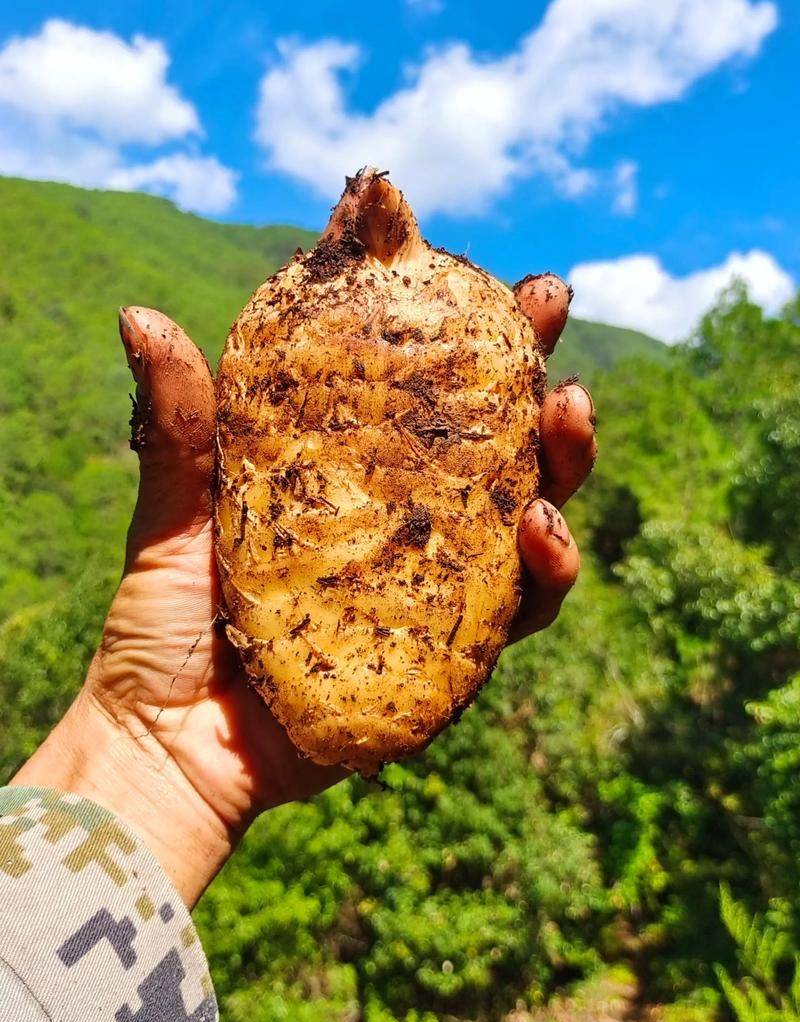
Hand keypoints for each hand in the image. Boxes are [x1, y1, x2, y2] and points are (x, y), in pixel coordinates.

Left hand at [12, 276, 594, 905]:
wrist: (165, 745)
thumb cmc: (165, 625)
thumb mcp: (175, 512)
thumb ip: (176, 426)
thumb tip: (139, 317)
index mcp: (356, 479)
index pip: (429, 398)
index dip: (475, 335)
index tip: (499, 276)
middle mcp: (410, 529)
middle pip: (501, 448)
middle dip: (537, 375)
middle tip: (551, 318)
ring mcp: (439, 592)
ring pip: (532, 518)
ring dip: (565, 463)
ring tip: (567, 414)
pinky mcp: (453, 658)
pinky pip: (520, 612)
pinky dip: (546, 571)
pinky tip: (542, 529)